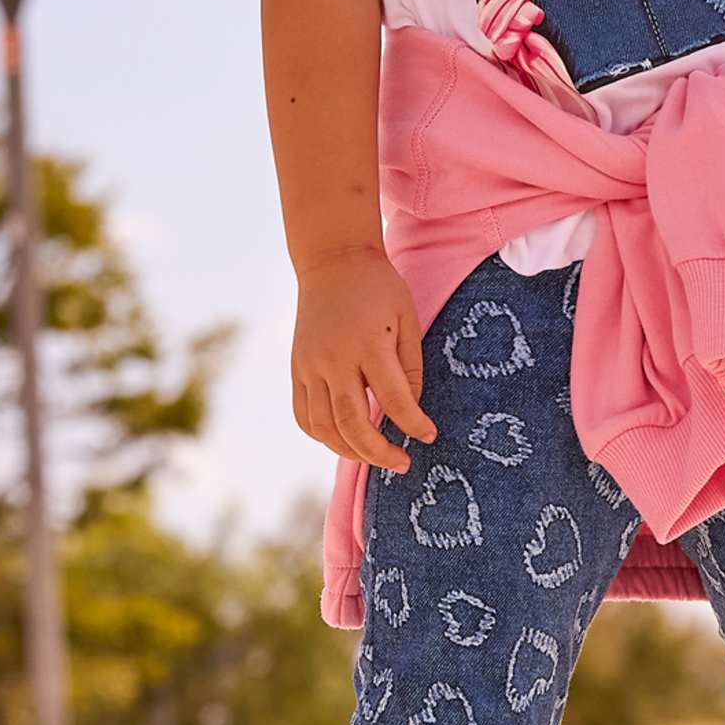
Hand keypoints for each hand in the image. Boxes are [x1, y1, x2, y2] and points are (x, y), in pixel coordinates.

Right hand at [291, 242, 438, 468]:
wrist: (332, 260)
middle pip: (352, 423)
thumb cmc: (379, 287)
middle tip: (402, 464)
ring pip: (324, 427)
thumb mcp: (407, 318)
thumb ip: (409, 366)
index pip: (393, 399)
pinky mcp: (296, 368)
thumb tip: (411, 409)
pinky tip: (343, 440)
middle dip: (379, 452)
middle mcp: (333, 359)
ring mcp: (309, 365)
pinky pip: (303, 415)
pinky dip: (322, 435)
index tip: (428, 436)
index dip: (413, 424)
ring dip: (349, 451)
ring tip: (374, 457)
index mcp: (368, 344)